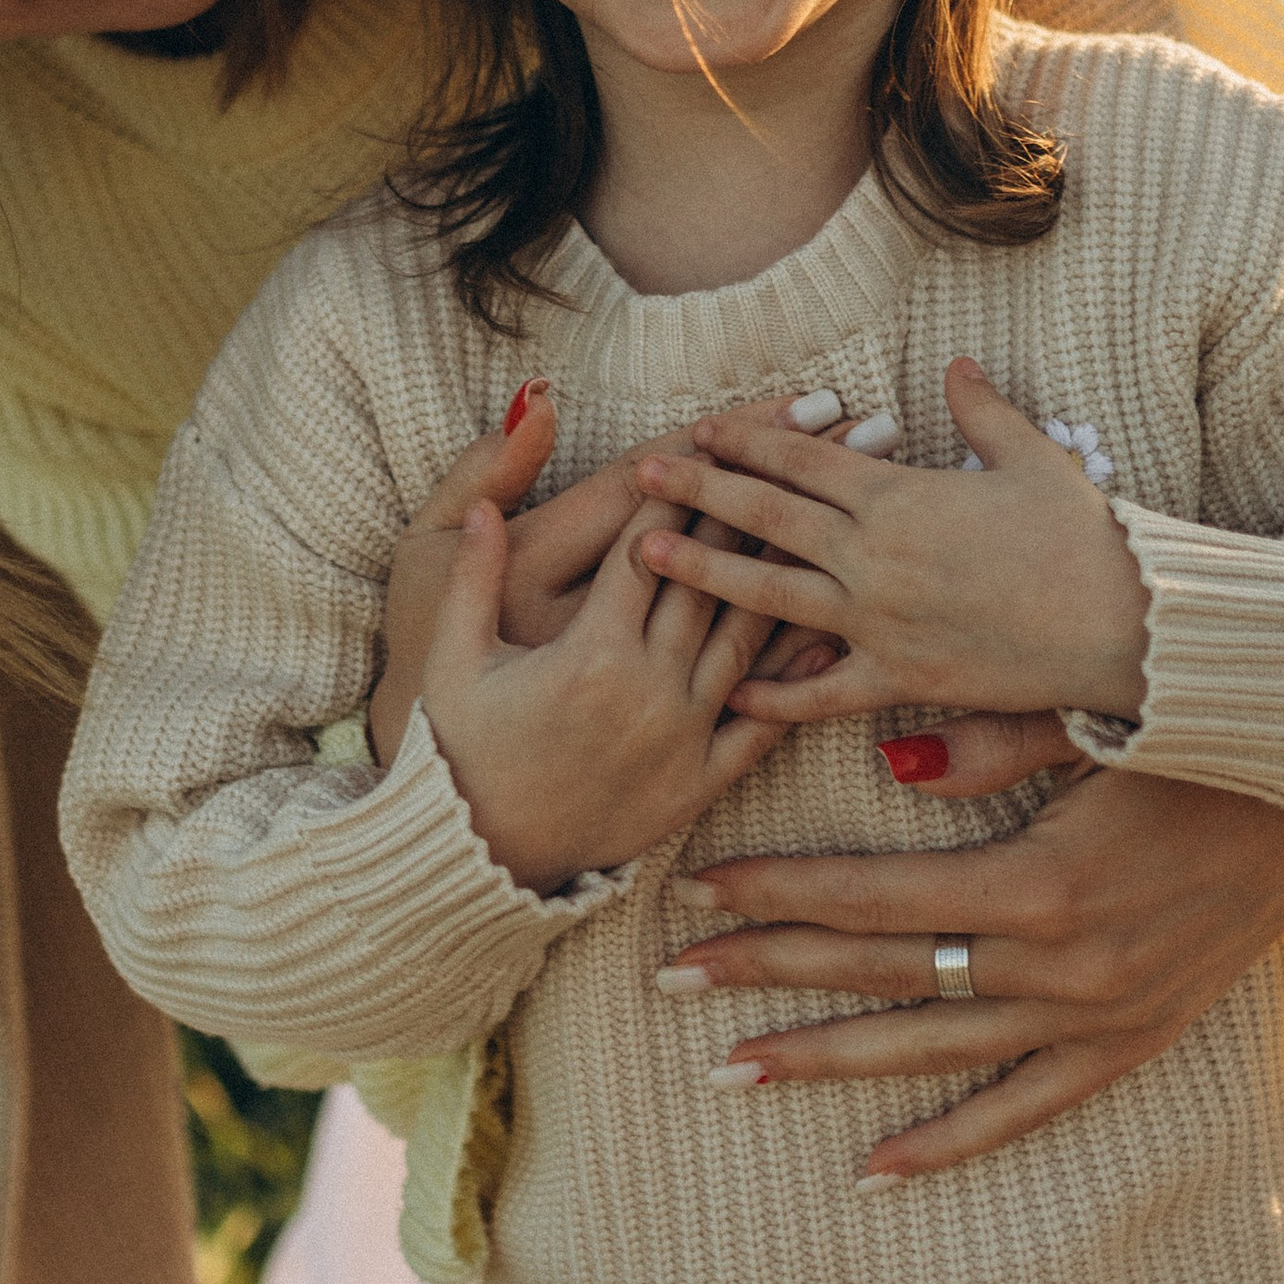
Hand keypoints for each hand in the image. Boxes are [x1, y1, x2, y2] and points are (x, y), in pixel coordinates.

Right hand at [372, 382, 838, 764]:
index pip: (646, 541)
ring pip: (748, 636)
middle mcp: (645, 687)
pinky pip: (763, 720)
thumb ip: (472, 575)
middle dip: (751, 504)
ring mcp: (680, 735)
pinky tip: (832, 630)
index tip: (718, 427)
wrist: (477, 857)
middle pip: (711, 575)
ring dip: (786, 570)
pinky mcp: (698, 781)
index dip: (682, 479)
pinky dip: (798, 676)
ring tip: (823, 516)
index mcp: (586, 649)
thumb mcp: (452, 657)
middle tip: (798, 447)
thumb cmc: (456, 749)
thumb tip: (485, 507)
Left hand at [631, 359, 1150, 721]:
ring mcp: (881, 620)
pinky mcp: (901, 678)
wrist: (1125, 624)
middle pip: (768, 517)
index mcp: (902, 495)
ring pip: (772, 594)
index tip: (702, 427)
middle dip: (699, 490)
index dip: (749, 440)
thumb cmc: (1088, 538)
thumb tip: (959, 365)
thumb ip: (984, 411)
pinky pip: (823, 690)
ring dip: (705, 571)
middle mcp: (876, 555)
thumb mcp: (1036, 457)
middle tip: (640, 471)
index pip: (805, 460)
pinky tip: (730, 691)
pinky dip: (775, 693)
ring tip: (646, 552)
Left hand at [661, 752, 1283, 1174]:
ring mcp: (1095, 1016)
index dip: (778, 892)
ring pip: (932, 1053)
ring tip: (728, 1070)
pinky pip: (1026, 1109)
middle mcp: (1058, 966)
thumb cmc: (1208, 735)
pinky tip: (874, 1173)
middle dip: (766, 975)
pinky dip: (951, 1143)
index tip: (696, 889)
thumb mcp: (1099, 720)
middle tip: (668, 978)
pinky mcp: (1132, 1042)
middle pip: (880, 976)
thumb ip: (992, 741)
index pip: (872, 897)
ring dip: (826, 1061)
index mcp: (1039, 881)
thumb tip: (889, 768)